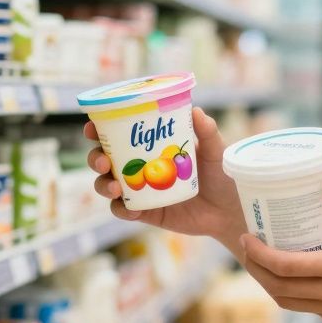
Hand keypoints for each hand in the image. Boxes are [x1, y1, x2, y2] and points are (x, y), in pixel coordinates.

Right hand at [87, 107, 245, 248]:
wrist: (229, 210)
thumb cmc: (221, 174)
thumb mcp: (215, 150)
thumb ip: (207, 131)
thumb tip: (196, 110)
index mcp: (150, 146)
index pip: (118, 134)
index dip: (100, 130)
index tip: (92, 128)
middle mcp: (140, 166)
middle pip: (105, 160)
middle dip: (96, 158)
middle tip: (104, 162)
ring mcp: (141, 190)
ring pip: (108, 185)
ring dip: (104, 185)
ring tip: (115, 187)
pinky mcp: (146, 212)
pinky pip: (124, 210)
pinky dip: (122, 209)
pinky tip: (130, 209)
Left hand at [239, 175, 321, 322]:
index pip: (285, 266)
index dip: (259, 254)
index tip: (248, 238)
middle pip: (279, 289)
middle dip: (256, 270)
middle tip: (247, 248)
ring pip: (290, 303)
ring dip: (270, 285)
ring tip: (260, 262)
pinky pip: (307, 308)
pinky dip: (290, 294)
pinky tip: (288, 275)